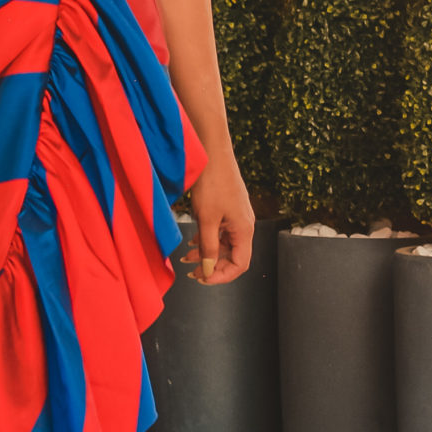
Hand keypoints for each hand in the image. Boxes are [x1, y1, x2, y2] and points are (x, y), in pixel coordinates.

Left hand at [187, 158, 254, 286]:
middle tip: (192, 272)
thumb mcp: (207, 219)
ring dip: (207, 252)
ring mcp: (236, 215)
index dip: (222, 276)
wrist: (211, 153)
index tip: (203, 278)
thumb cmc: (212, 183)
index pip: (240, 265)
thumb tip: (209, 270)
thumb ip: (209, 248)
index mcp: (244, 230)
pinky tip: (193, 241)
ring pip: (224, 243)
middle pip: (232, 256)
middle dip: (212, 266)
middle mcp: (244, 224)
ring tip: (187, 257)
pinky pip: (220, 230)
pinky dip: (207, 238)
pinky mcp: (228, 208)